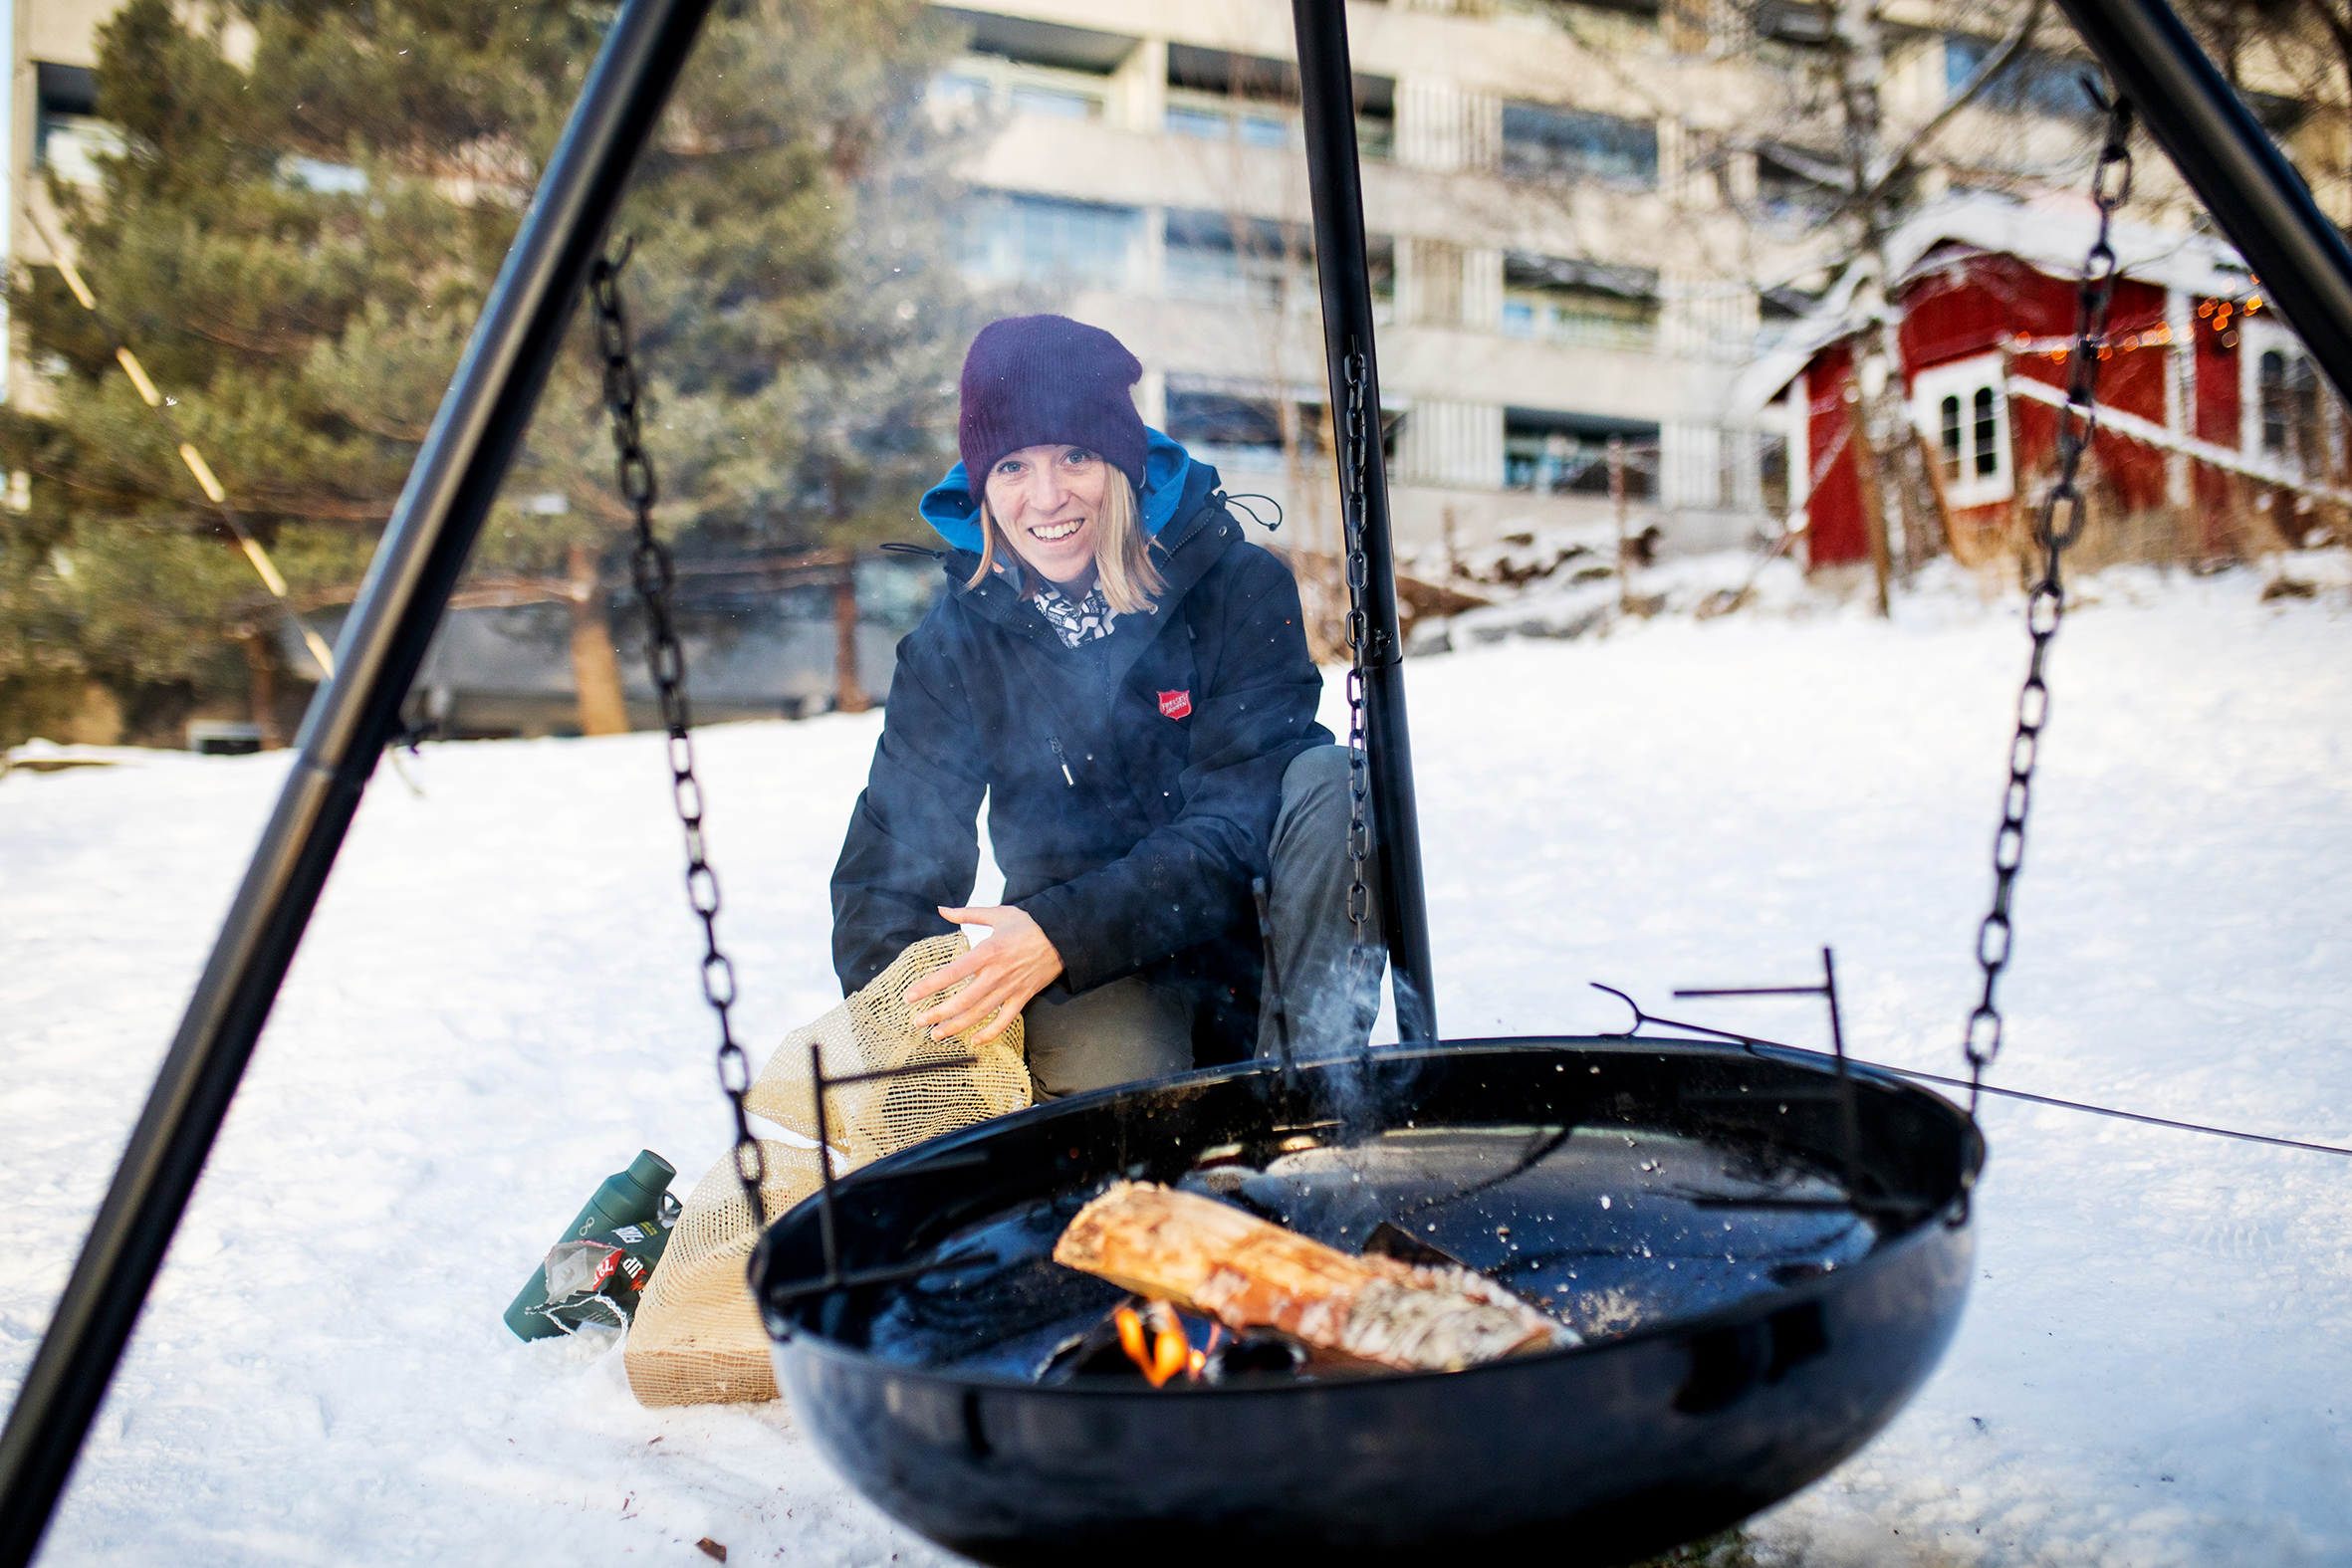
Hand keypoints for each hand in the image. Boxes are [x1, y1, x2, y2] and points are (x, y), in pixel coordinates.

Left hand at [904, 905, 1064, 1046]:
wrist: (1063, 936)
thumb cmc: (1028, 923)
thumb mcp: (998, 913)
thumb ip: (967, 914)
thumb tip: (941, 909)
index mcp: (988, 951)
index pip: (952, 972)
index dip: (930, 985)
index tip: (910, 995)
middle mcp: (997, 973)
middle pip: (963, 1000)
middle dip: (938, 1013)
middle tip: (917, 1021)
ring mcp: (1011, 988)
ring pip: (980, 1013)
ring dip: (957, 1026)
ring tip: (936, 1034)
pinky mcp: (1023, 996)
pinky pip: (1006, 1019)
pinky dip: (991, 1033)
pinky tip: (974, 1040)